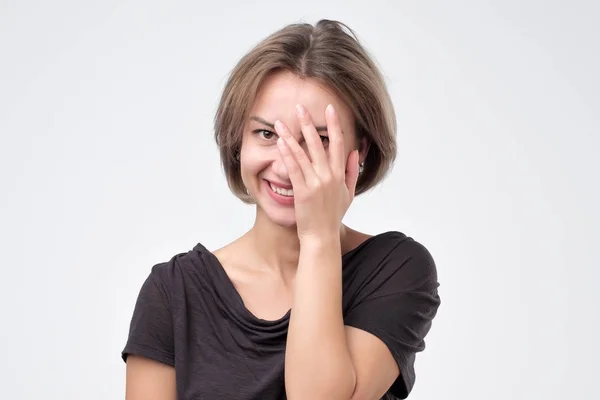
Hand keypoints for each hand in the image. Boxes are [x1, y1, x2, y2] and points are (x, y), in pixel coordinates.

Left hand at [274, 104, 359, 241]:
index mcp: (340, 174)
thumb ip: (351, 171)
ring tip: (280, 123)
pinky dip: (286, 155)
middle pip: (318, 143)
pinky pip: (293, 169)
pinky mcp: (303, 192)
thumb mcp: (348, 193)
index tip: (329, 109)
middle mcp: (329, 176)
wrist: (322, 236)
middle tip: (300, 107)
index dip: (334, 124)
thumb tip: (355, 152)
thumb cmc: (333, 216)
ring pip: (302, 154)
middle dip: (309, 123)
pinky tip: (280, 143)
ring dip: (290, 136)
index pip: (338, 143)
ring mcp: (316, 183)